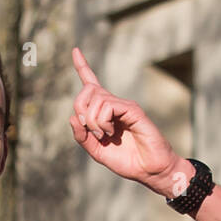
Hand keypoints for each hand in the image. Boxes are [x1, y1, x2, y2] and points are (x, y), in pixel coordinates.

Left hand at [69, 48, 186, 195]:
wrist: (149, 169)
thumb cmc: (126, 160)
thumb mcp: (96, 151)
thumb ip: (82, 137)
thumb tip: (71, 117)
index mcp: (104, 112)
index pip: (92, 84)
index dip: (82, 67)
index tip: (75, 50)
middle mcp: (114, 104)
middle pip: (86, 91)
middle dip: (80, 109)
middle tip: (90, 130)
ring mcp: (124, 105)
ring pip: (96, 100)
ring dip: (92, 122)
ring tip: (105, 136)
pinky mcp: (133, 110)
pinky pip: (108, 106)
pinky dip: (103, 122)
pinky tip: (112, 133)